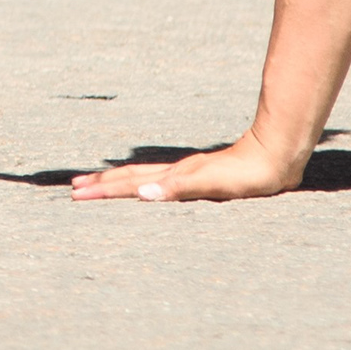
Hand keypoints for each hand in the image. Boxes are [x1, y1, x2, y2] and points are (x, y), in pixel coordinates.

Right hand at [70, 132, 307, 203]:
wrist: (276, 154)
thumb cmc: (249, 175)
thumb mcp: (215, 185)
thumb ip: (180, 188)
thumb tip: (144, 193)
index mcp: (175, 176)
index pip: (131, 184)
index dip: (104, 191)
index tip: (76, 195)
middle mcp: (176, 172)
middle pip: (130, 177)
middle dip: (101, 184)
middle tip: (74, 188)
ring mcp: (186, 171)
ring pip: (142, 175)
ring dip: (117, 181)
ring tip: (97, 182)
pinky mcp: (198, 174)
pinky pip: (159, 178)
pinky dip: (141, 181)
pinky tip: (144, 185)